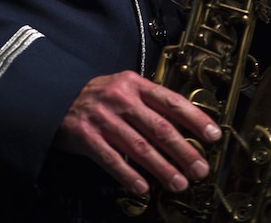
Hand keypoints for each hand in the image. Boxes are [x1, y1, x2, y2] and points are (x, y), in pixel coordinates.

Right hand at [53, 70, 221, 196]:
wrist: (56, 97)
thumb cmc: (100, 97)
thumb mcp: (125, 88)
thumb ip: (150, 102)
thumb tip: (186, 126)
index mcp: (134, 84)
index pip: (171, 101)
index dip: (195, 119)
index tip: (213, 135)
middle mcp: (121, 98)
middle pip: (158, 126)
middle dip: (183, 150)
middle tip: (200, 168)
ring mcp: (103, 117)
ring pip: (138, 146)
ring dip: (161, 167)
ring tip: (179, 183)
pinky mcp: (86, 136)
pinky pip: (111, 159)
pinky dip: (128, 175)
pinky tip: (143, 187)